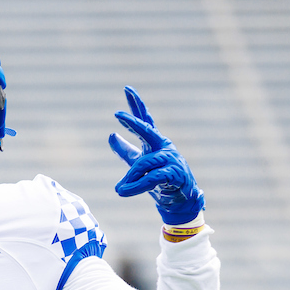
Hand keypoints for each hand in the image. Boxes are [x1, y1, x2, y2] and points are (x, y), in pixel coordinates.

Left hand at [108, 86, 203, 224]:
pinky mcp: (174, 175)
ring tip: (118, 190)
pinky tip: (123, 192)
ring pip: (144, 163)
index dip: (136, 105)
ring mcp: (170, 160)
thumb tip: (110, 135)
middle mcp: (163, 147)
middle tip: (118, 115)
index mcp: (155, 142)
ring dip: (130, 177)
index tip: (127, 89)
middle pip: (147, 130)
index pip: (144, 120)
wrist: (179, 201)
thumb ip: (125, 150)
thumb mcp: (138, 164)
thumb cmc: (159, 180)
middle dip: (133, 122)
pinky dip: (136, 186)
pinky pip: (151, 178)